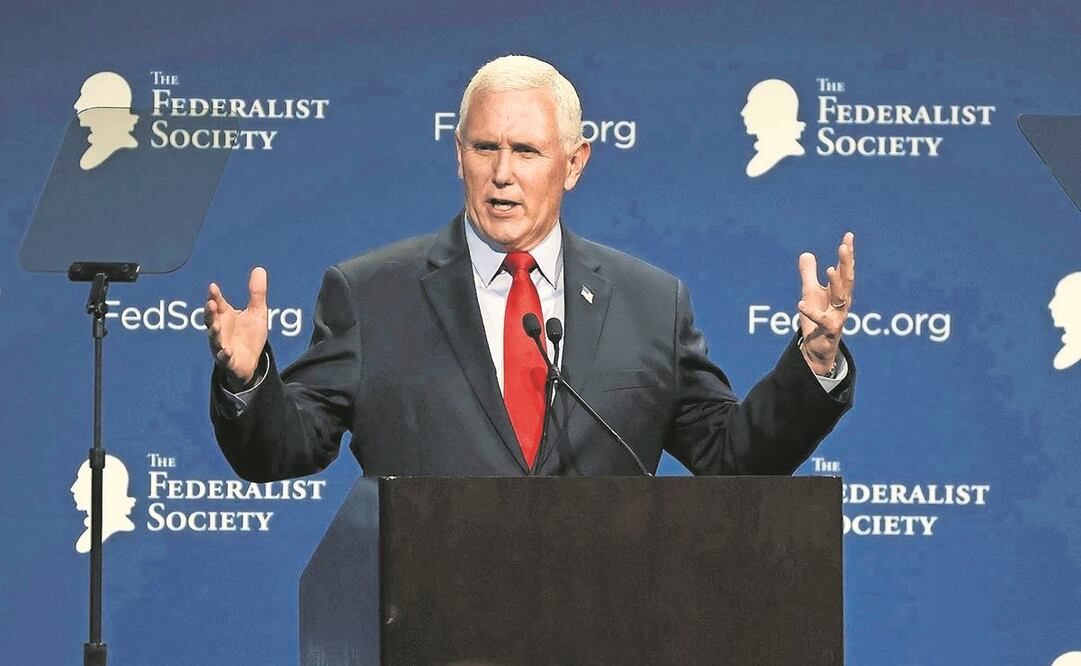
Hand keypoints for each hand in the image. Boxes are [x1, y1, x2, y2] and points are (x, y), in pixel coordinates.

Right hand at [206, 267, 268, 389]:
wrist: (251, 361)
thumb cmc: (250, 335)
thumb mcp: (257, 312)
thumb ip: (257, 293)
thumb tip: (259, 269)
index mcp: (225, 316)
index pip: (217, 304)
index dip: (214, 296)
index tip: (213, 287)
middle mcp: (219, 330)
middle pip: (210, 320)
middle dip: (210, 312)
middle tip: (211, 304)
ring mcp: (221, 345)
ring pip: (214, 339)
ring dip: (214, 332)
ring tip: (217, 326)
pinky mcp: (227, 361)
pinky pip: (224, 358)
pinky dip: (224, 355)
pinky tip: (226, 351)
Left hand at [797, 232, 854, 375]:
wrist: (817, 349)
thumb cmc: (817, 320)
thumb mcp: (810, 293)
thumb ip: (809, 274)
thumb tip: (806, 253)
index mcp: (839, 291)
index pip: (845, 269)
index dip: (847, 253)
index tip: (849, 236)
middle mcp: (842, 302)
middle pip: (847, 279)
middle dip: (846, 263)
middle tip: (844, 246)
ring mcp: (838, 316)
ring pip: (840, 298)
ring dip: (836, 283)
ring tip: (830, 269)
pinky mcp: (829, 330)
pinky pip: (821, 320)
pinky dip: (811, 312)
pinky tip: (801, 304)